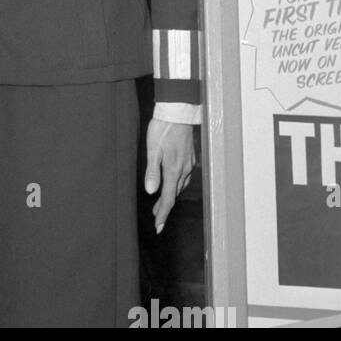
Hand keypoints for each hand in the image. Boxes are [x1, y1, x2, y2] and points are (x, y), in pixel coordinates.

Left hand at [144, 118, 194, 232]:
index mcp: (173, 170)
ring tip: (160, 204)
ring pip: (179, 186)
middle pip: (174, 194)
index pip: (168, 198)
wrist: (177, 113)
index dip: (162, 213)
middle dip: (165, 207)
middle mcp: (183, 170)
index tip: (158, 227)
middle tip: (156, 219)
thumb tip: (151, 191)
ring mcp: (188, 164)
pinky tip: (171, 184)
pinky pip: (183, 177)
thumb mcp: (153, 149)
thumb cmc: (162, 129)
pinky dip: (176, 185)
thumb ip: (152, 171)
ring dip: (170, 196)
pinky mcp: (190, 158)